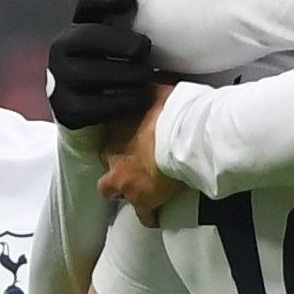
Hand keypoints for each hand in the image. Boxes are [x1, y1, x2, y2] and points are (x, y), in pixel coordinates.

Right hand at [48, 0, 160, 133]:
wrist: (105, 112)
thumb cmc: (121, 60)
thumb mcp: (127, 25)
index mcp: (83, 21)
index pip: (89, 1)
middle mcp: (63, 47)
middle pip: (87, 37)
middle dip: (118, 42)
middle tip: (146, 49)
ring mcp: (60, 79)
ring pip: (90, 73)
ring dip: (125, 75)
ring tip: (147, 77)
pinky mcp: (66, 110)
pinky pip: (93, 106)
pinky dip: (120, 102)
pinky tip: (139, 99)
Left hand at [97, 87, 179, 209]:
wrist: (186, 136)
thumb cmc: (172, 111)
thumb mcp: (155, 90)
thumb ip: (146, 89)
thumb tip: (146, 77)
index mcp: (114, 132)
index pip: (108, 143)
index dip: (121, 147)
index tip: (132, 148)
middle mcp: (114, 158)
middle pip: (106, 169)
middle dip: (119, 172)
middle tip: (138, 170)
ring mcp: (126, 182)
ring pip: (116, 194)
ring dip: (128, 193)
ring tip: (145, 193)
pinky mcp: (143, 201)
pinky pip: (144, 216)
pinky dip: (151, 216)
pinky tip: (159, 215)